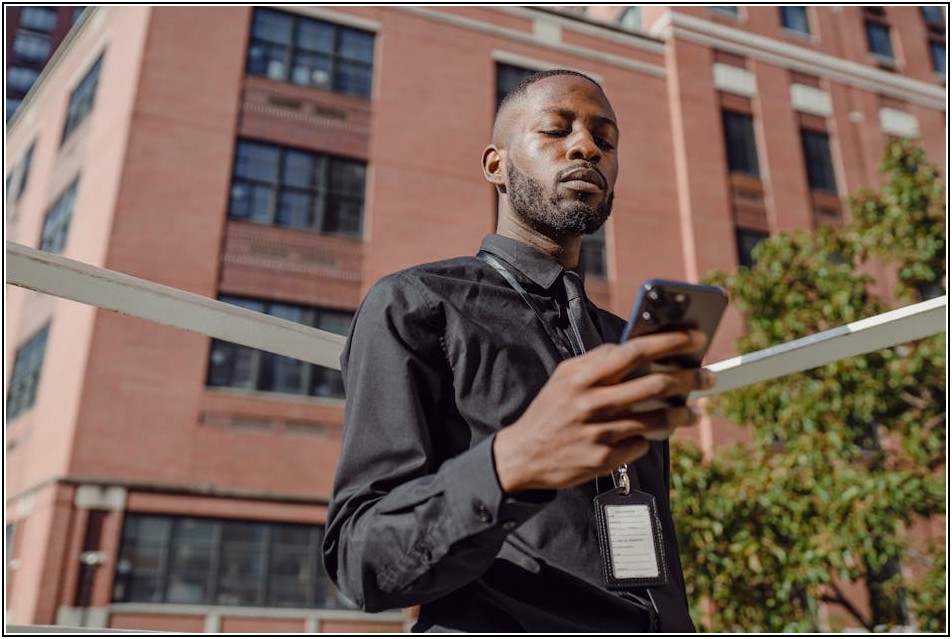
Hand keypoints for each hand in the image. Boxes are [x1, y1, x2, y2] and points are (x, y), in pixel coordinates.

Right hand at [492, 330, 714, 492]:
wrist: (523, 455)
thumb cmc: (550, 411)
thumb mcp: (565, 377)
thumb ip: (597, 361)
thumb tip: (633, 350)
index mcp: (582, 377)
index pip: (634, 352)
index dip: (669, 342)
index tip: (695, 338)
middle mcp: (592, 404)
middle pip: (655, 386)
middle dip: (690, 378)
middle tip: (708, 376)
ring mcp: (599, 434)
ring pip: (657, 421)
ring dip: (683, 414)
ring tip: (694, 411)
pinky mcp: (604, 460)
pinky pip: (640, 444)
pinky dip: (648, 438)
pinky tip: (647, 435)